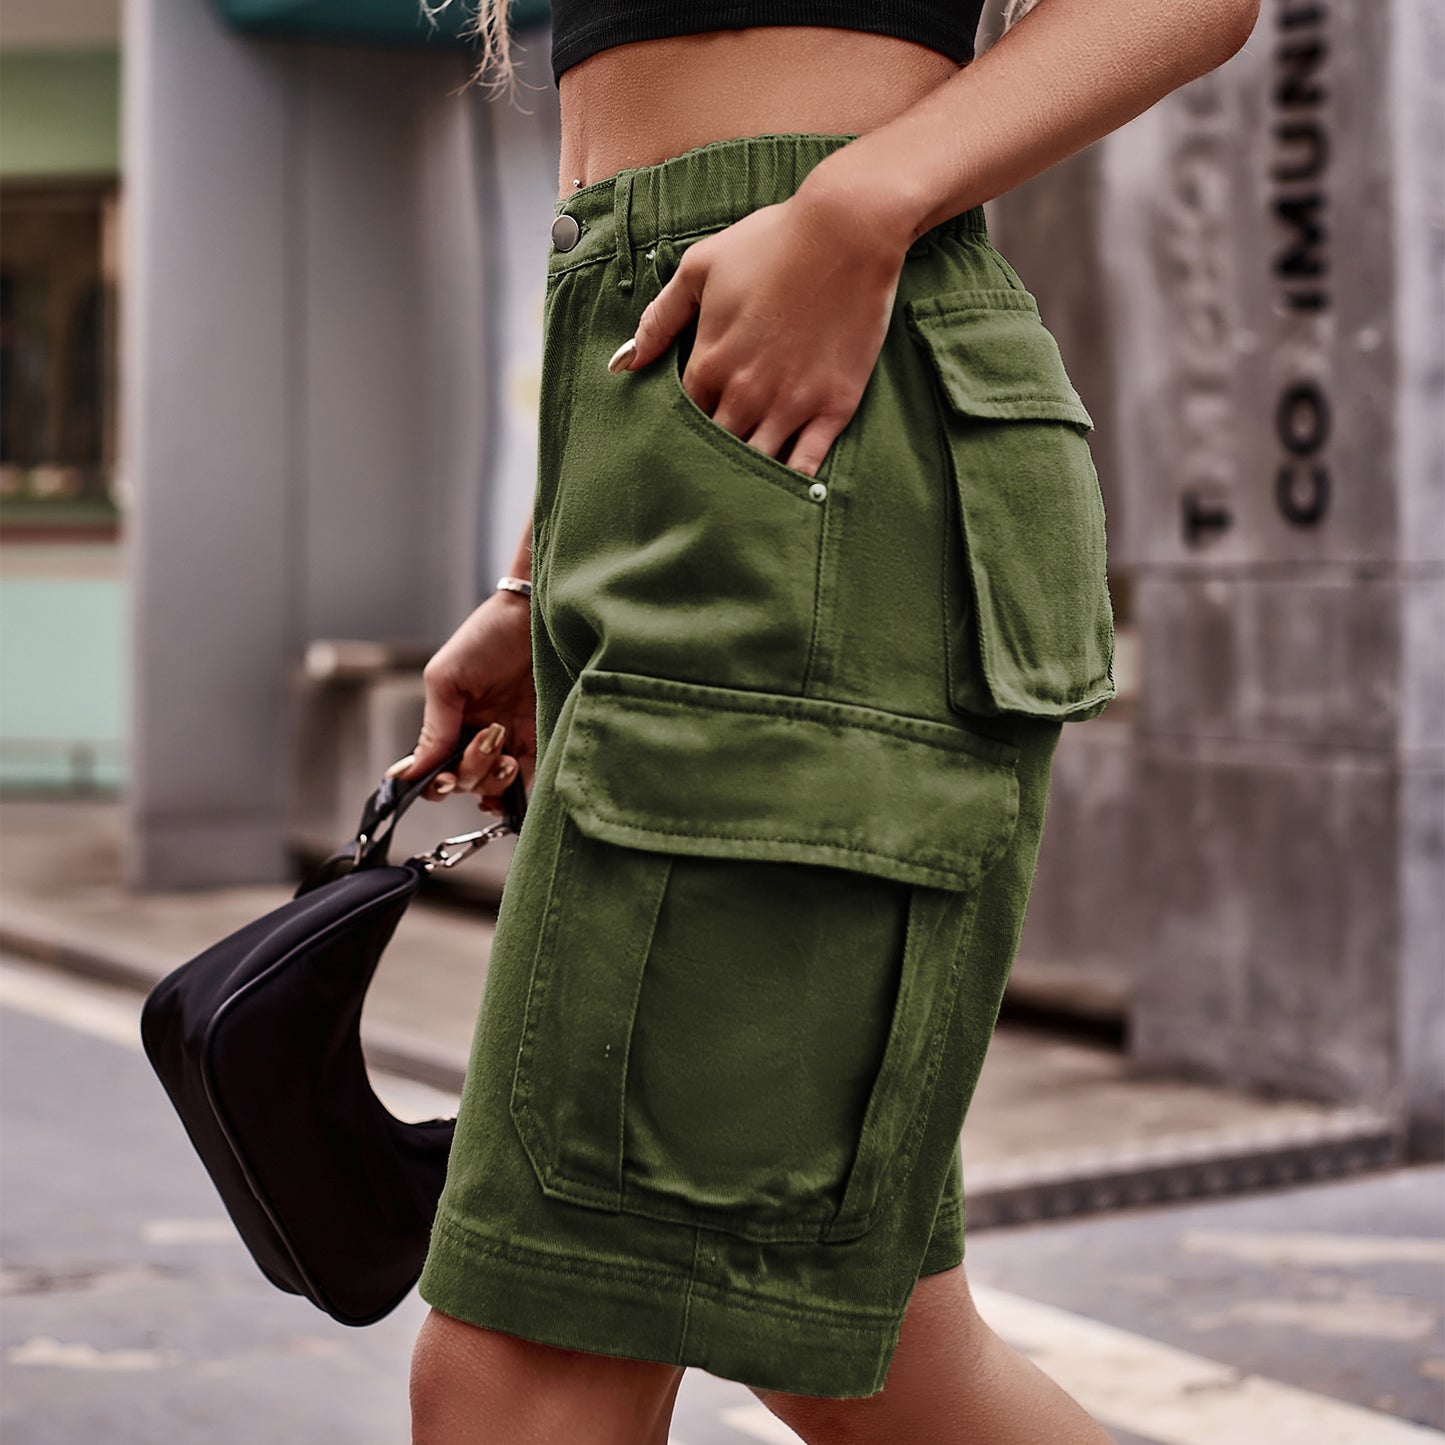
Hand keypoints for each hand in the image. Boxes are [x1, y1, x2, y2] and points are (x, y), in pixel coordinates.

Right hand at [385, 591, 535, 813]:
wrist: (537, 618)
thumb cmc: (487, 637)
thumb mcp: (446, 678)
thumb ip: (433, 728)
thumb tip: (410, 773)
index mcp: (450, 722)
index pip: (433, 769)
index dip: (434, 782)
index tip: (442, 778)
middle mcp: (477, 736)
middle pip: (463, 781)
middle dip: (470, 770)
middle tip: (488, 738)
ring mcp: (508, 740)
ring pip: (492, 786)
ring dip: (493, 779)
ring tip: (505, 753)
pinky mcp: (539, 740)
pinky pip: (526, 780)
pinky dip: (515, 790)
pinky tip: (512, 774)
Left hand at [614, 183, 911, 477]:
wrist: (846, 232)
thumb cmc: (772, 243)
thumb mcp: (701, 269)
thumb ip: (659, 319)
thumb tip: (623, 364)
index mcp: (709, 365)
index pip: (681, 422)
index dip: (679, 436)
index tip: (680, 444)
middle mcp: (744, 395)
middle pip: (714, 452)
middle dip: (706, 468)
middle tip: (699, 490)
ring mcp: (789, 406)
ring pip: (756, 466)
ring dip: (743, 485)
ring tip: (736, 504)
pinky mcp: (832, 408)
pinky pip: (806, 466)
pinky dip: (793, 487)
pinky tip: (784, 502)